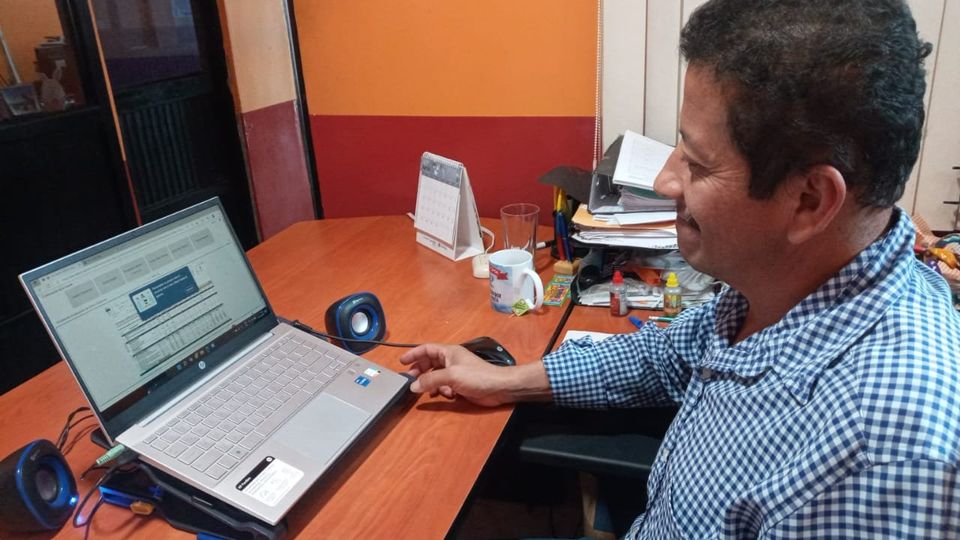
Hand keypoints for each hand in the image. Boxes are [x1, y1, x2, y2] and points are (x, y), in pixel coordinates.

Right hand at [399, 343, 515, 406]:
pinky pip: (444, 387)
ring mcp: (455, 373)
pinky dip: (442, 391)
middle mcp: (451, 361)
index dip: (413, 354)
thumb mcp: (451, 376)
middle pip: (429, 363)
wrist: (498, 388)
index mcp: (448, 352)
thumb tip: (413, 386)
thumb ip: (431, 379)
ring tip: (428, 391)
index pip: (426, 349)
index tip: (401, 362)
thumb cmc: (476, 376)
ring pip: (436, 377)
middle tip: (410, 381)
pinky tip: (447, 396)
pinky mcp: (460, 385)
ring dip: (431, 384)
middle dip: (420, 372)